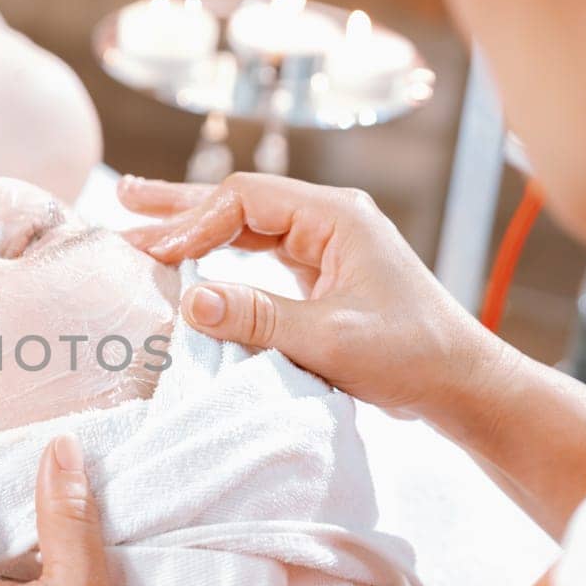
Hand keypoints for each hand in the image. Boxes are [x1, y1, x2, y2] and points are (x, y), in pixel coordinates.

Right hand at [118, 172, 513, 416]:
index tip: (157, 257)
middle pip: (239, 201)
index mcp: (336, 217)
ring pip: (245, 226)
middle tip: (124, 203)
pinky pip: (259, 254)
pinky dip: (218, 254)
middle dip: (180, 205)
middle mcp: (329, 220)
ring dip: (194, 227)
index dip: (195, 224)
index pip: (245, 201)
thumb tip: (190, 300)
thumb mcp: (329, 340)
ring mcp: (325, 246)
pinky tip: (189, 260)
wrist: (461, 384)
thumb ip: (258, 317)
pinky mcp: (321, 275)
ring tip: (140, 218)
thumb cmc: (411, 357)